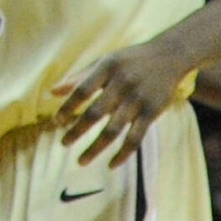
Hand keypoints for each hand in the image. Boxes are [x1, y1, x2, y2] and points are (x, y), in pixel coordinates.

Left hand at [52, 41, 186, 166]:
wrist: (169, 56)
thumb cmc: (128, 60)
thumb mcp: (103, 62)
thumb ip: (78, 77)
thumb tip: (52, 93)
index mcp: (106, 68)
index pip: (82, 90)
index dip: (68, 107)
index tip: (56, 121)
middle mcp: (122, 83)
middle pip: (95, 113)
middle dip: (77, 130)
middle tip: (63, 143)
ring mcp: (138, 99)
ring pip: (113, 130)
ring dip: (96, 148)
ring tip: (81, 161)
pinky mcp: (152, 112)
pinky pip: (135, 138)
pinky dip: (123, 154)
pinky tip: (111, 165)